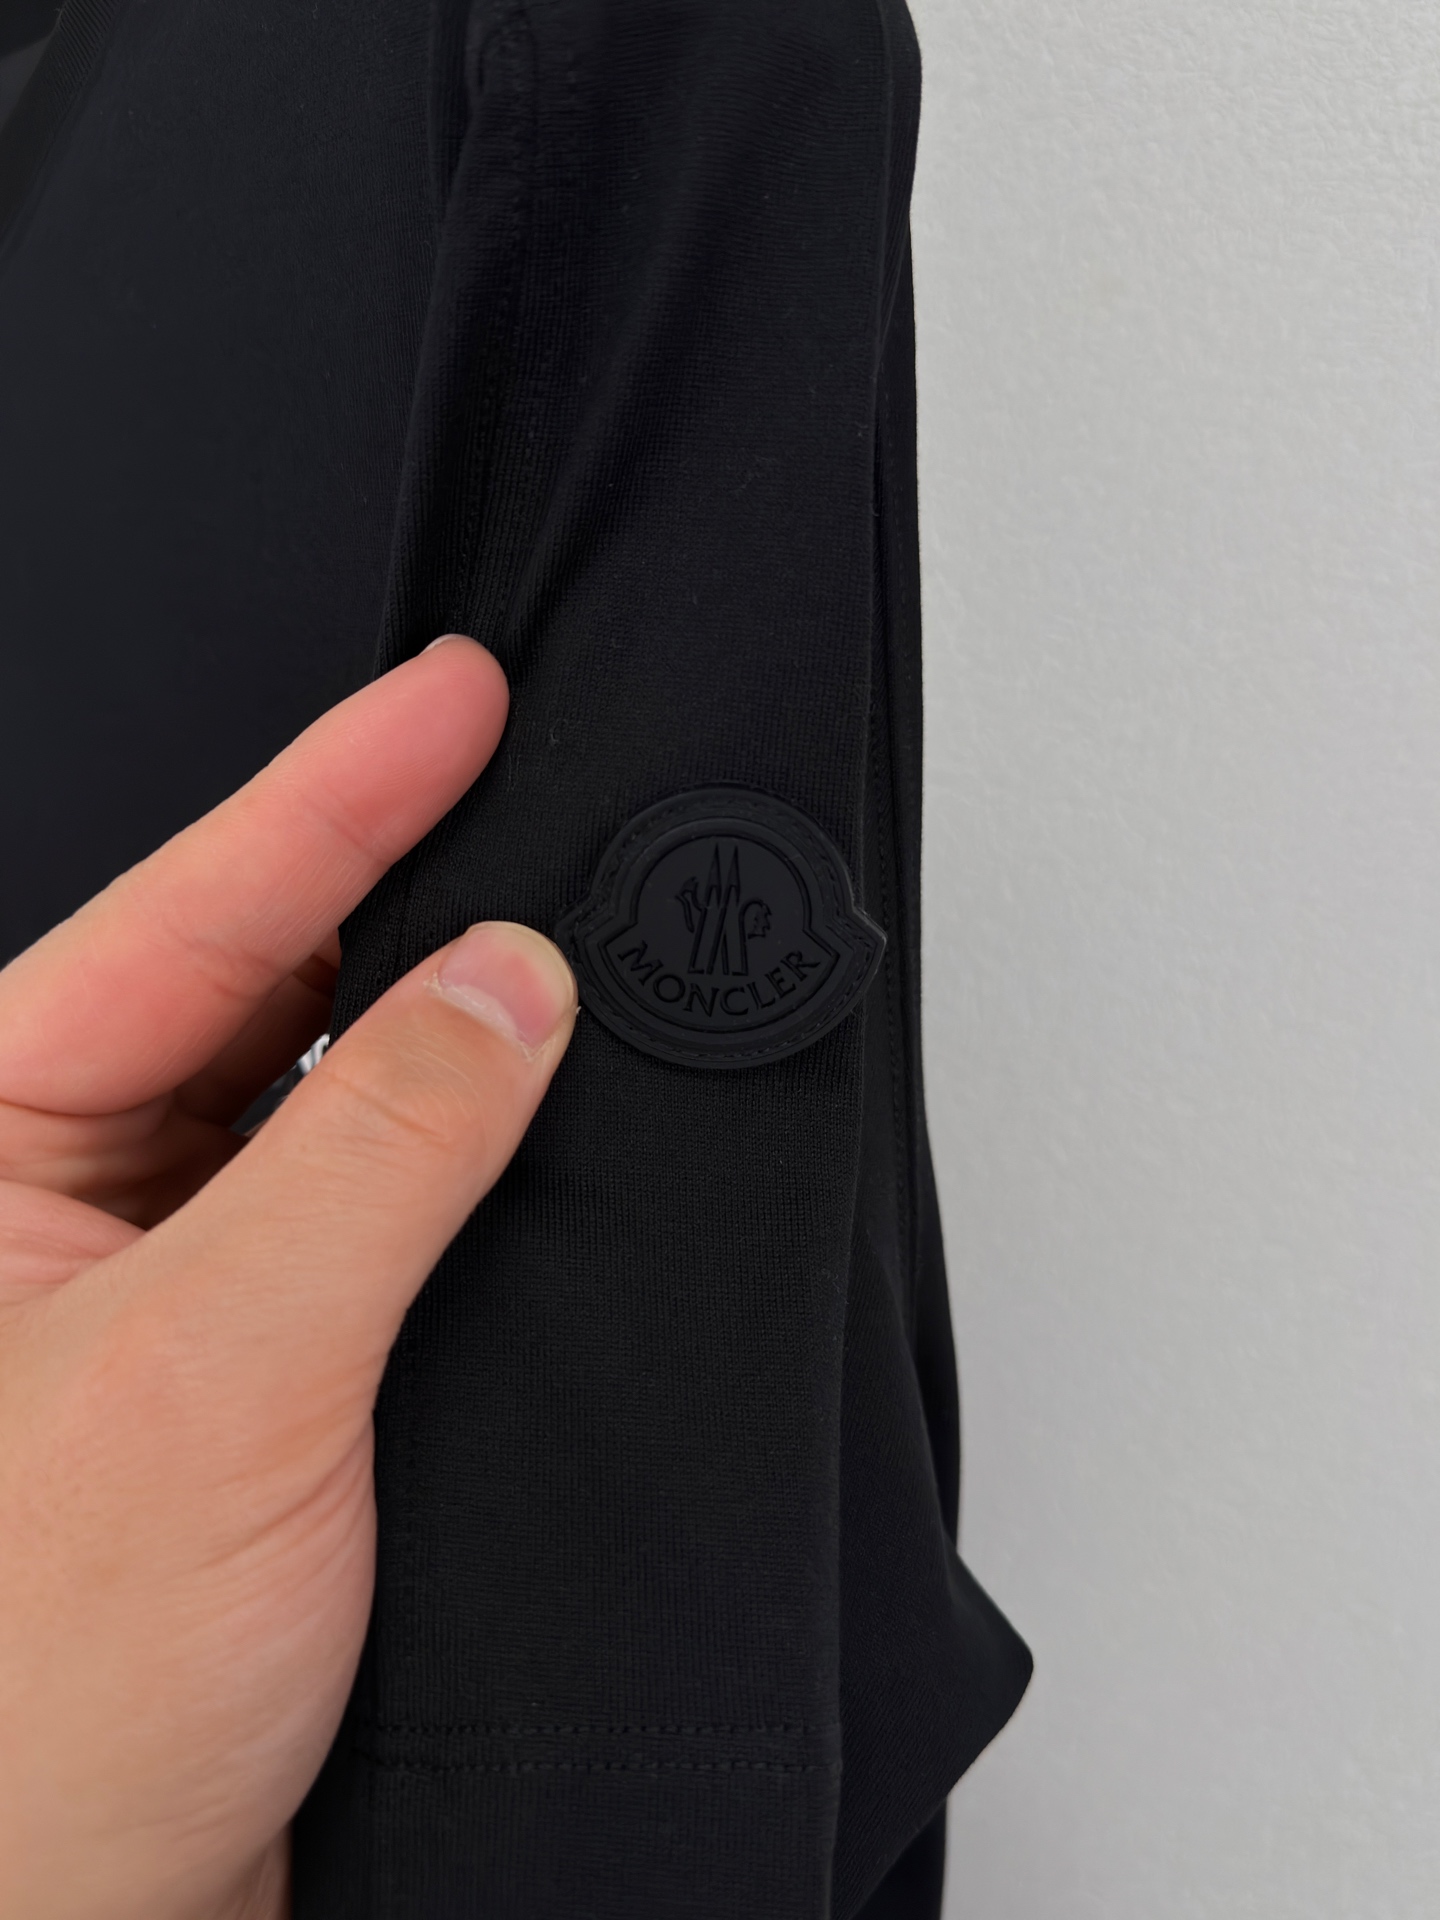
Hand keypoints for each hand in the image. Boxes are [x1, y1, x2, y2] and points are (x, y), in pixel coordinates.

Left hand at [0, 637, 576, 1919]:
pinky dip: (468, 1150)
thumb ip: (376, 1153)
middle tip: (531, 778)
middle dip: (404, 884)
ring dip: (450, 1024)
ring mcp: (173, 1280)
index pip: (189, 915)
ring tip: (560, 935)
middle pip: (263, 977)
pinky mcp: (266, 1365)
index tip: (455, 688)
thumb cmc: (26, 1717)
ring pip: (334, 1091)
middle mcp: (68, 1200)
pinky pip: (380, 1206)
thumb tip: (501, 988)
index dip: (336, 786)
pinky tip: (538, 1107)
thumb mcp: (216, 1375)